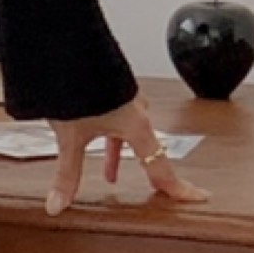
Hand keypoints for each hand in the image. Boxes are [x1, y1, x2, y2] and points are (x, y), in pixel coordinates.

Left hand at [45, 94, 208, 215]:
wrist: (69, 47)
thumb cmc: (77, 83)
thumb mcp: (70, 137)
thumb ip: (67, 174)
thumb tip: (57, 205)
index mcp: (136, 125)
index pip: (161, 166)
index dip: (177, 186)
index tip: (196, 197)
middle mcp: (137, 112)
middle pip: (152, 151)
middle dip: (156, 173)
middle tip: (166, 190)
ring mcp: (126, 101)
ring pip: (132, 137)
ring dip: (125, 157)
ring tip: (111, 175)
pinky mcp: (113, 93)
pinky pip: (119, 123)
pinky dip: (111, 140)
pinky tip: (99, 144)